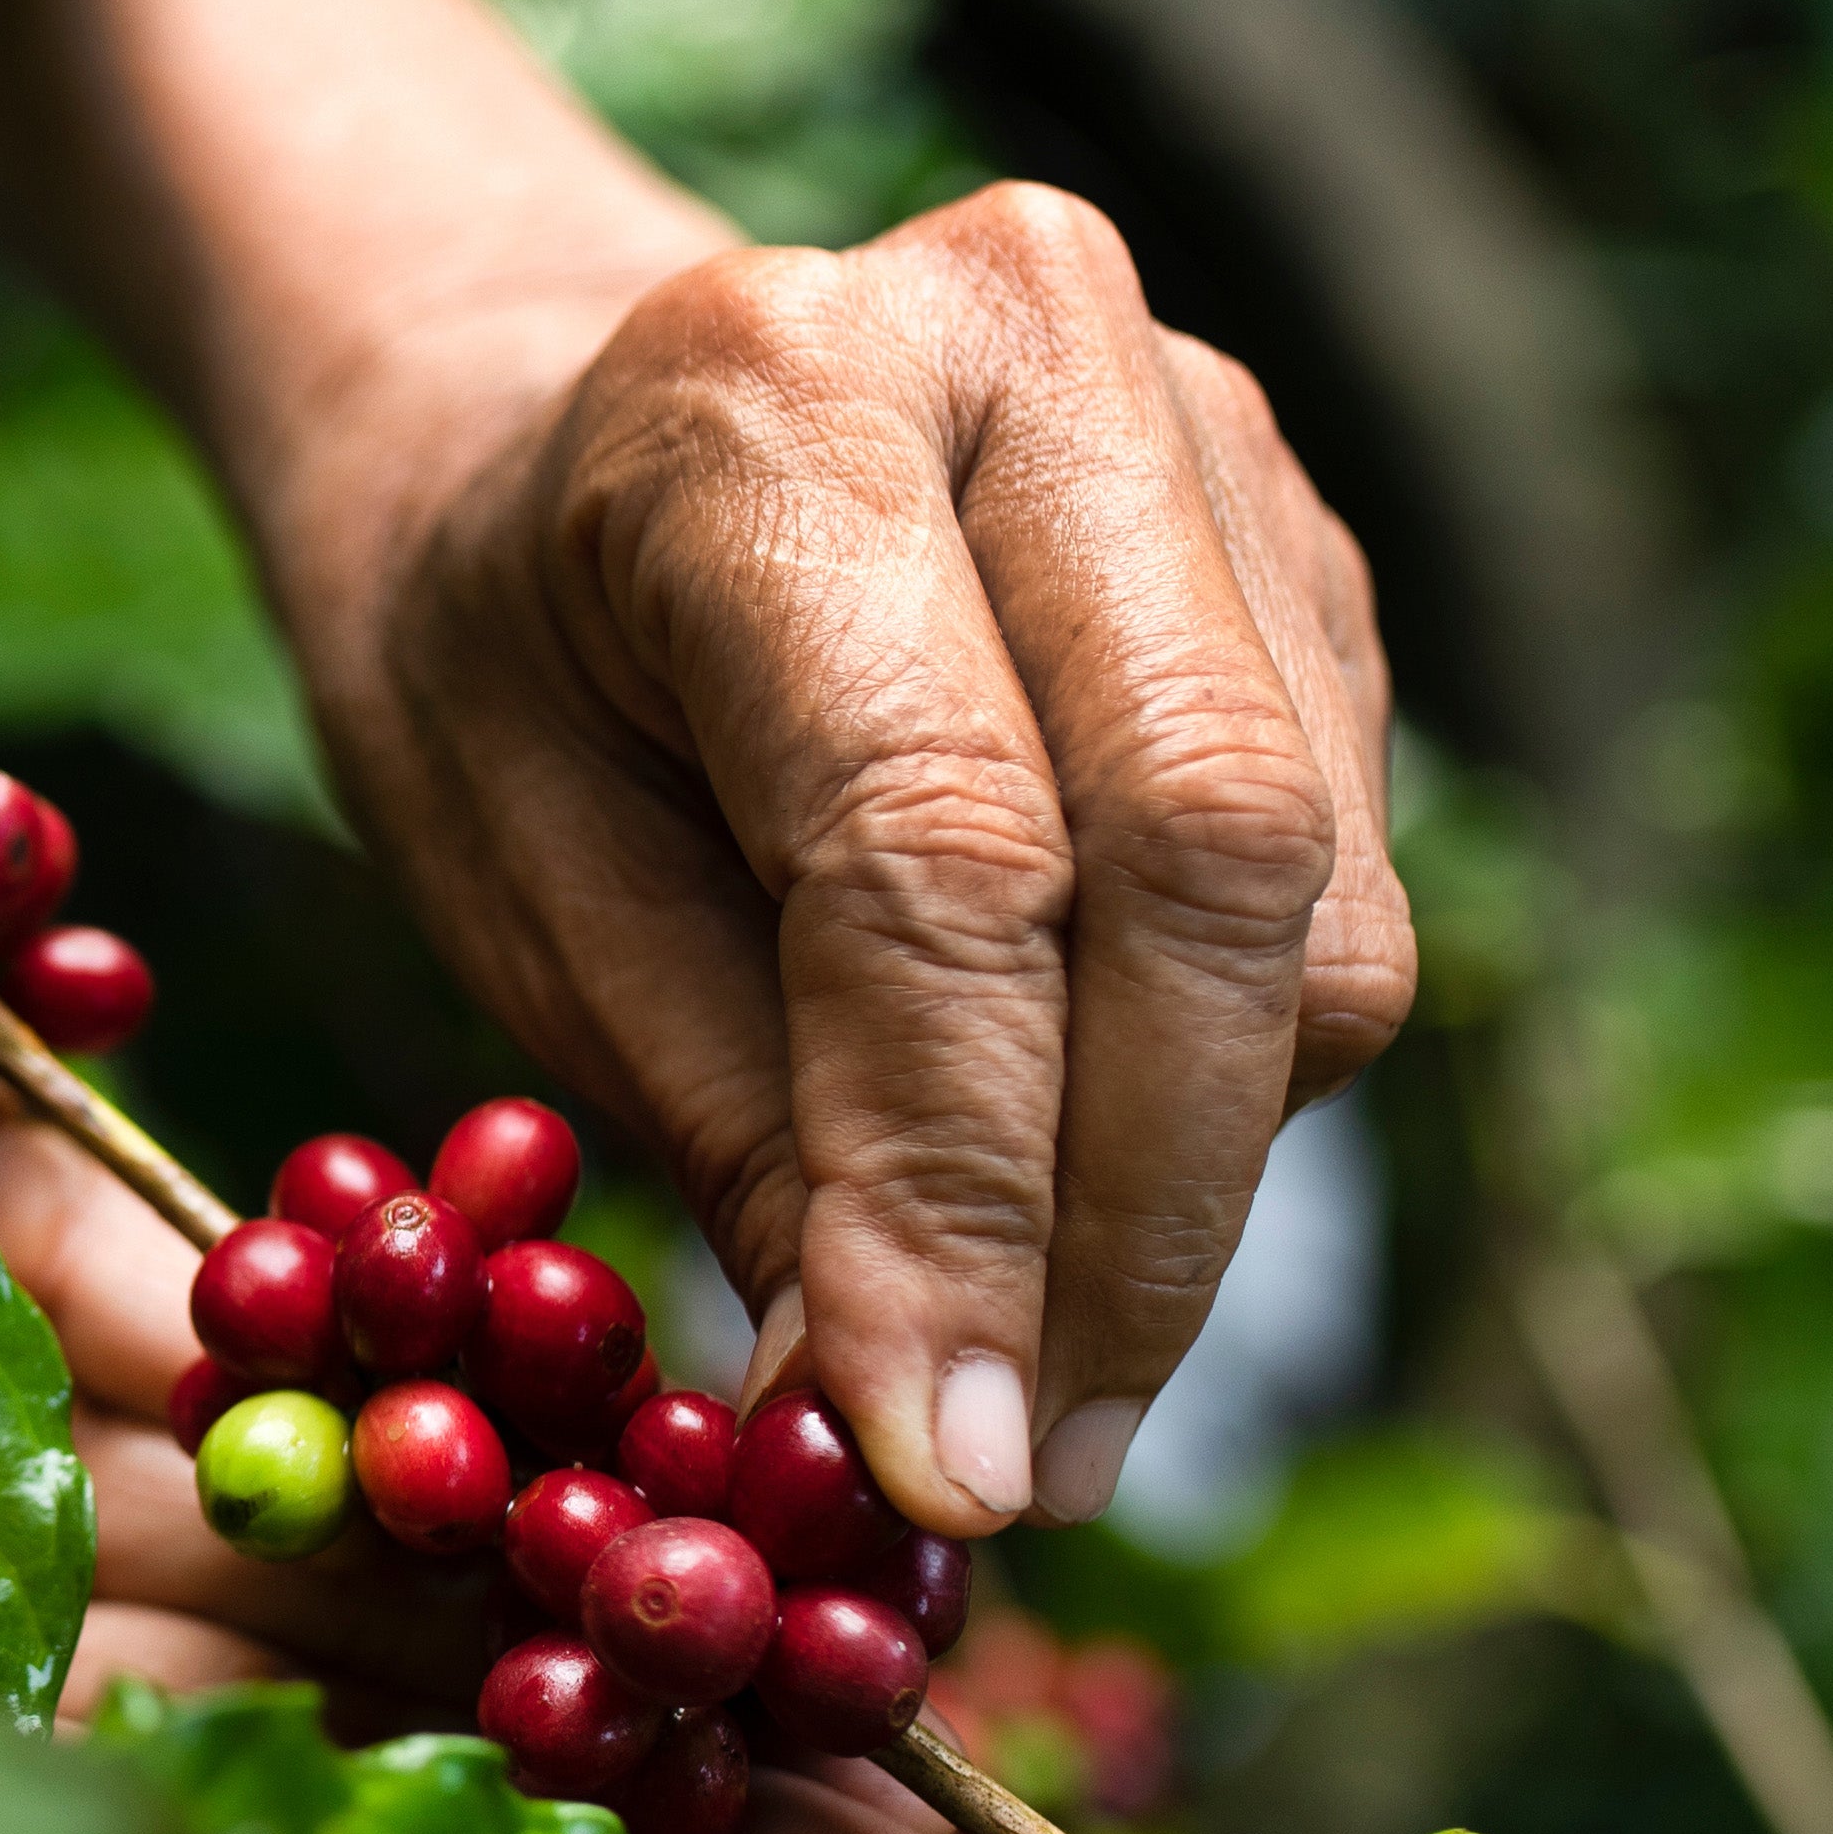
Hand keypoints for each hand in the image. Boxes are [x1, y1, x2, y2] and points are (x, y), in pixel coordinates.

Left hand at [267, 181, 1416, 1539]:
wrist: (536, 435)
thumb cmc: (494, 673)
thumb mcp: (517, 888)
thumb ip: (740, 1129)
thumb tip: (917, 1440)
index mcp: (774, 394)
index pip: (945, 847)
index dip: (963, 1189)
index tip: (940, 1464)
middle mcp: (1038, 356)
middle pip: (1207, 850)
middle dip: (1133, 1222)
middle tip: (1023, 1477)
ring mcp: (1217, 440)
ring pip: (1313, 906)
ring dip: (1191, 1190)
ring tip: (1021, 1369)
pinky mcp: (1308, 564)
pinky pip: (1339, 894)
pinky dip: (1223, 1092)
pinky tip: (1073, 1175)